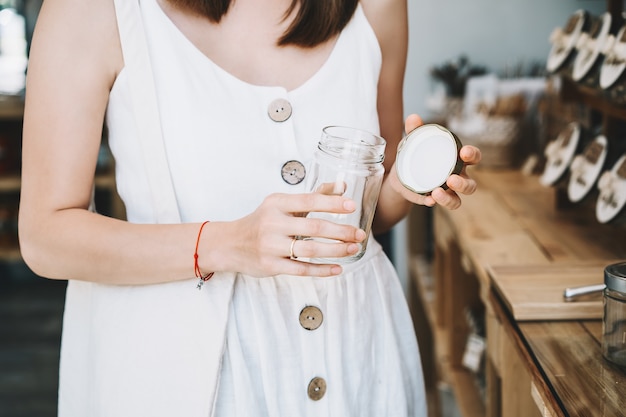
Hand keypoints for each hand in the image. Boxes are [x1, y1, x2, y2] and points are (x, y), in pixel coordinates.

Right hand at [212, 193, 365, 276]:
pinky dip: (322, 269)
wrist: (229, 244)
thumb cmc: (262, 221)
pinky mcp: (270, 265)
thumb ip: (313, 196)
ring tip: (353, 249)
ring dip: (336, 250)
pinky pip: (301, 269)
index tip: (352, 206)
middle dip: (341, 231)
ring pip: (310, 249)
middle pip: (314, 227)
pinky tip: (337, 268)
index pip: (309, 201)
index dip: (332, 203)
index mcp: (276, 203)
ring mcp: (270, 246)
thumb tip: (342, 186)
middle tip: (360, 234)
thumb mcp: (282, 204)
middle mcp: (272, 223)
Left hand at [389, 114, 480, 209]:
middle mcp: (456, 178)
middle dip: (464, 183)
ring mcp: (446, 192)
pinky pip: (437, 205)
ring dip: (450, 198)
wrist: (399, 175)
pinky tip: (427, 200)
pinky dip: (434, 203)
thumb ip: (415, 130)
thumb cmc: (414, 154)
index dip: (473, 155)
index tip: (464, 152)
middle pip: (470, 185)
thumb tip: (413, 117)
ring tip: (437, 192)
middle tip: (451, 179)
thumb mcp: (414, 141)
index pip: (473, 158)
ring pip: (458, 200)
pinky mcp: (433, 201)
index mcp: (457, 160)